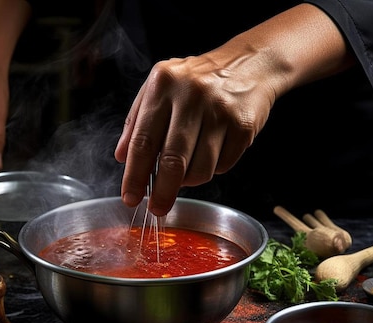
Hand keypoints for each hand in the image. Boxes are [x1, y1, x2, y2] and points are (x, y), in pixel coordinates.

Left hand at [115, 46, 275, 216]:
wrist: (249, 64)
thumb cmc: (197, 79)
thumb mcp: (160, 87)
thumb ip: (136, 120)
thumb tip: (122, 158)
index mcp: (163, 85)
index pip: (143, 141)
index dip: (134, 176)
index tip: (130, 198)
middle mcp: (191, 95)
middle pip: (172, 161)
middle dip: (162, 192)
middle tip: (157, 208)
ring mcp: (220, 111)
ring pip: (200, 170)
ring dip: (190, 181)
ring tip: (189, 168)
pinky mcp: (243, 125)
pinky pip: (222, 166)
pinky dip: (213, 168)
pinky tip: (213, 150)